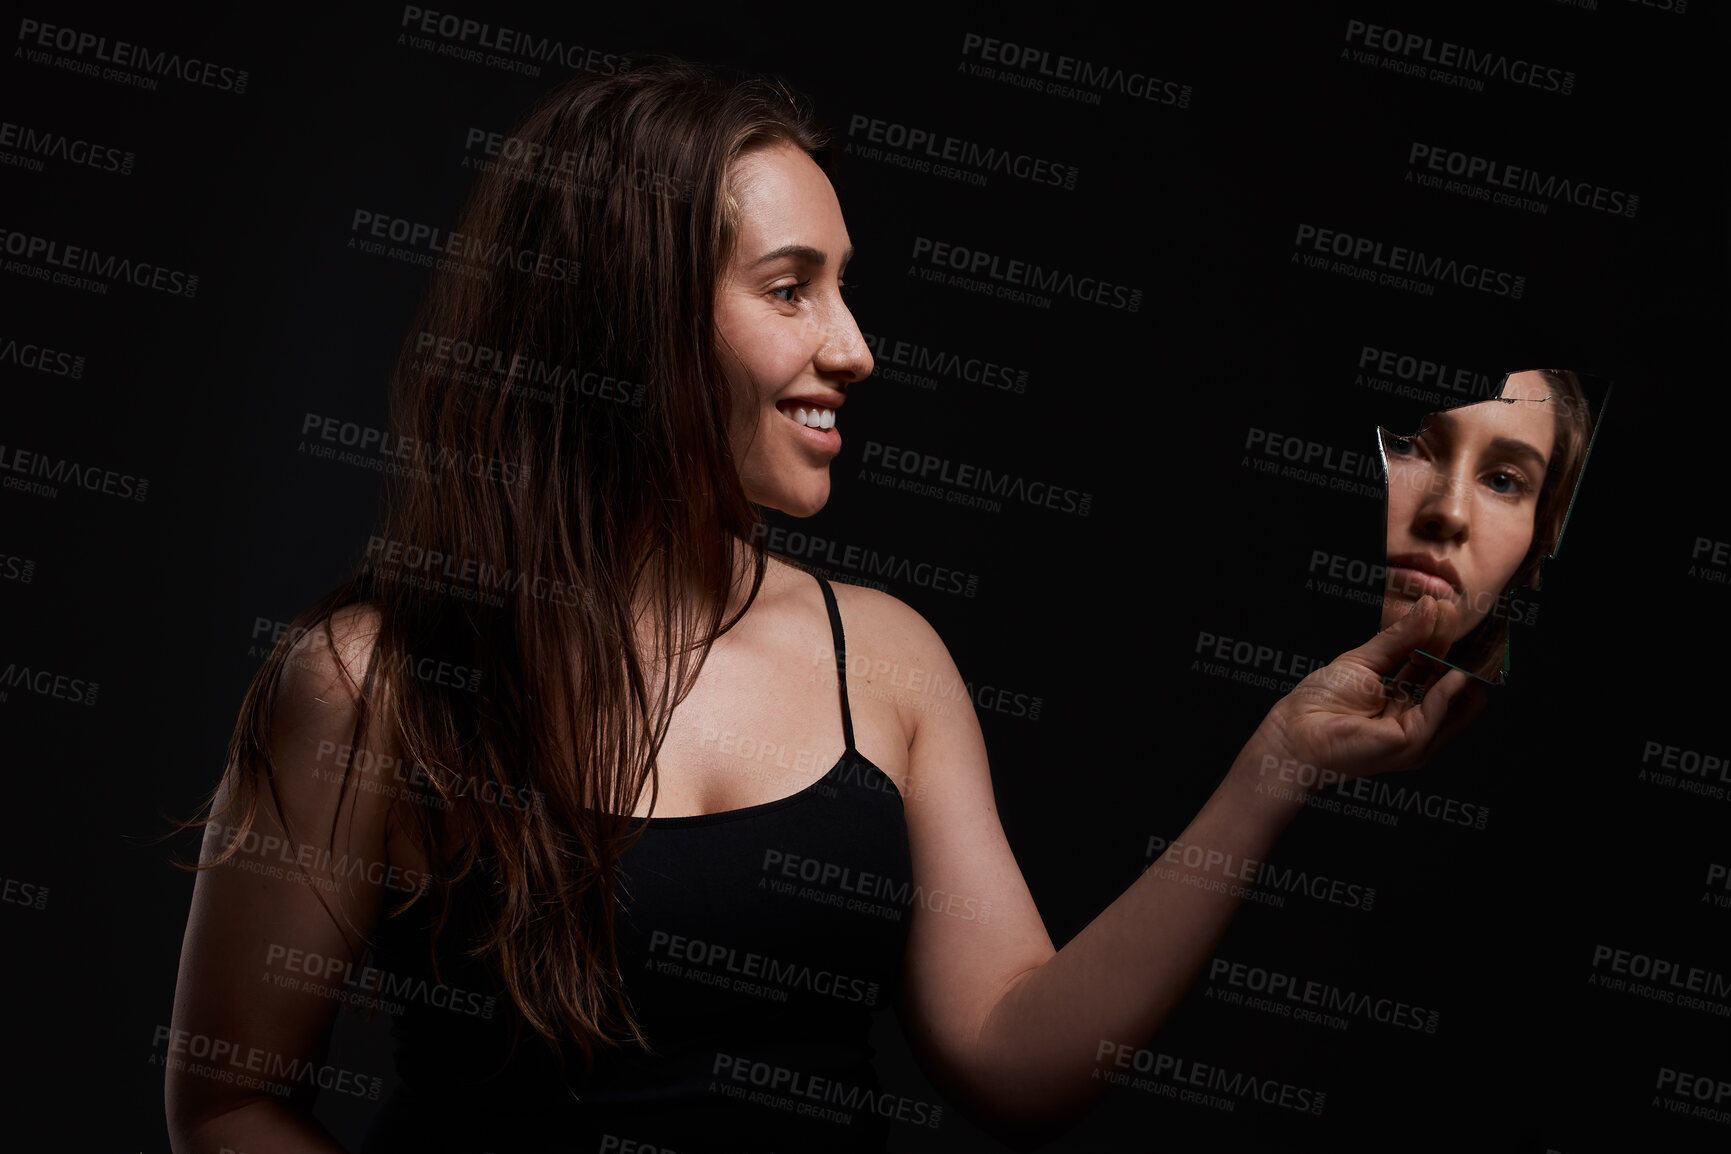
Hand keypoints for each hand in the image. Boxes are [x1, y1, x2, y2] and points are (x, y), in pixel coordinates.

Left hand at [1234, 595, 1486, 793]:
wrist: (1296, 731)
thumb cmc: (1320, 702)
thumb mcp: (1366, 661)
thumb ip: (1401, 638)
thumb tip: (1430, 607)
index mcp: (1403, 705)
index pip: (1437, 674)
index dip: (1443, 646)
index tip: (1447, 617)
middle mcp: (1415, 722)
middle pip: (1454, 688)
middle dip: (1456, 655)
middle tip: (1457, 624)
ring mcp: (1417, 736)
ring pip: (1458, 700)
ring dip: (1458, 666)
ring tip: (1455, 638)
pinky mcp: (1412, 742)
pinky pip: (1440, 709)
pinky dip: (1450, 686)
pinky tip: (1452, 666)